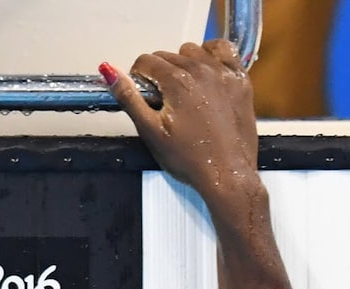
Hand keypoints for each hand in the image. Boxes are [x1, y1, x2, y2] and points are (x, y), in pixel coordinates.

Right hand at [101, 40, 258, 199]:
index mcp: (177, 81)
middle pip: (169, 55)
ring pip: (195, 50)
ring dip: (185, 63)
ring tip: (187, 91)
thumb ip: (129, 98)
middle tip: (166, 101)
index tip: (145, 95)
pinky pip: (225, 51)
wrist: (227, 175)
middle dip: (161, 74)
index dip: (139, 78)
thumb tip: (108, 70)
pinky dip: (214, 55)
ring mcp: (224, 73)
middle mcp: (201, 69)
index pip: (146, 61)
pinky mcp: (241, 81)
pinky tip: (209, 72)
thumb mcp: (151, 132)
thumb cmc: (190, 160)